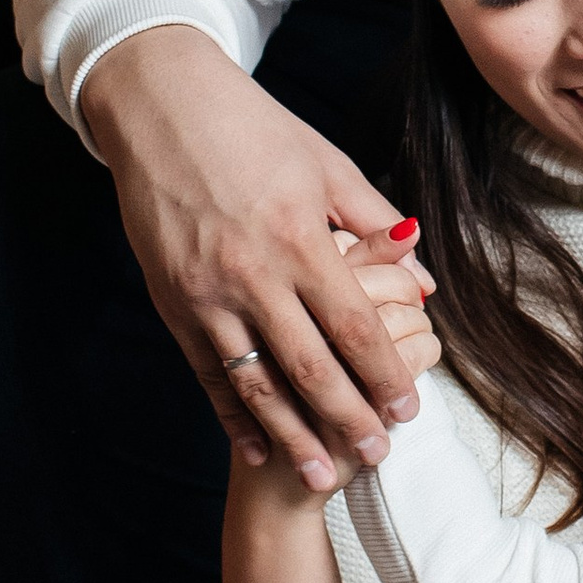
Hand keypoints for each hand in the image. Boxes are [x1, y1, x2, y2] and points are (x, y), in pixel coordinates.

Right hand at [78, 22, 422, 492]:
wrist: (160, 107)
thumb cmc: (253, 128)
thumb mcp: (325, 164)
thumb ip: (376, 223)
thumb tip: (421, 278)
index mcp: (299, 237)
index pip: (354, 325)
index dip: (384, 373)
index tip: (410, 407)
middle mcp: (251, 274)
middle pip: (311, 367)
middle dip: (349, 418)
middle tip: (379, 453)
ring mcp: (206, 293)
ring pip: (258, 383)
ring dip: (294, 434)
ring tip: (322, 475)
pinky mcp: (172, 302)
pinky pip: (209, 373)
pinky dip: (234, 416)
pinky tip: (259, 445)